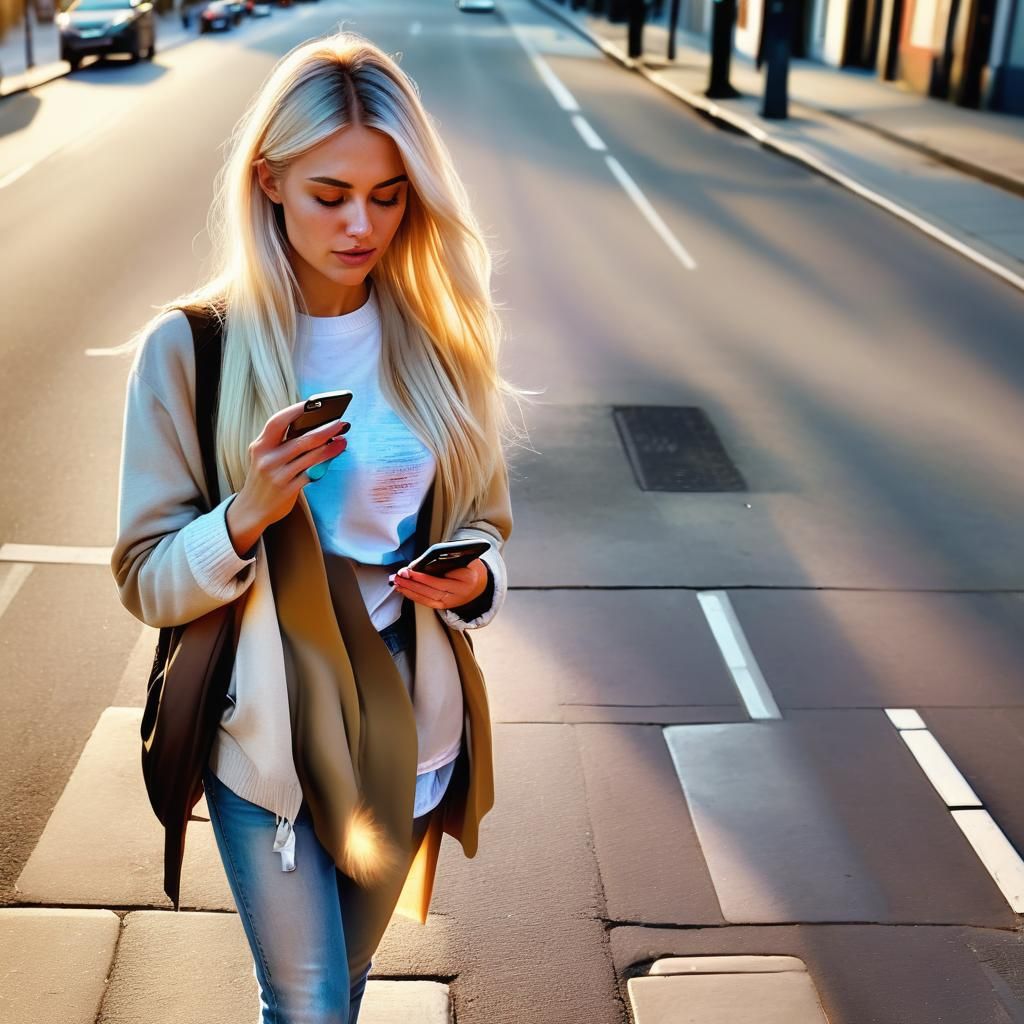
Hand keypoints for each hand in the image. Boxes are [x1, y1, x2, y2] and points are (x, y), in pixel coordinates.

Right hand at [226, 400, 349, 553]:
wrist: (251, 509)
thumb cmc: (263, 478)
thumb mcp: (264, 457)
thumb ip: (282, 442)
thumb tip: (313, 425)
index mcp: (259, 446)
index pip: (277, 422)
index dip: (296, 411)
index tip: (315, 403)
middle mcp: (267, 459)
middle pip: (301, 440)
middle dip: (325, 430)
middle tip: (340, 423)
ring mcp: (277, 475)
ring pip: (310, 457)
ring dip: (331, 447)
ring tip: (343, 440)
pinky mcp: (287, 490)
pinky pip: (312, 474)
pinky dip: (325, 464)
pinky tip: (334, 457)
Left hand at [389, 558, 487, 610]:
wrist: (479, 583)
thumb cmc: (468, 566)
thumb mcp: (461, 557)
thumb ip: (444, 560)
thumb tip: (419, 564)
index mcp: (468, 578)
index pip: (442, 579)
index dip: (423, 576)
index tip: (410, 570)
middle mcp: (461, 592)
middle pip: (433, 589)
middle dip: (413, 583)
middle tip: (398, 576)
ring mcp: (453, 602)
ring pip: (428, 597)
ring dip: (410, 590)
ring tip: (397, 583)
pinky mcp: (446, 606)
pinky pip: (428, 602)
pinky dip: (414, 596)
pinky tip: (404, 590)